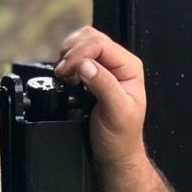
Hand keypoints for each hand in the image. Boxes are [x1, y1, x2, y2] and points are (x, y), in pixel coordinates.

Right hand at [56, 26, 146, 168]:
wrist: (114, 153)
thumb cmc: (121, 136)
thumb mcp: (117, 112)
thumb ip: (104, 86)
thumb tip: (86, 65)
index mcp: (129, 67)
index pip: (100, 43)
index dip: (79, 54)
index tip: (67, 71)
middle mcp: (117, 63)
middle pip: (89, 38)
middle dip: (71, 52)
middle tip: (63, 73)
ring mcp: (104, 67)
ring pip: (81, 43)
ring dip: (67, 56)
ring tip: (65, 76)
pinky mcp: (91, 74)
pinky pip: (75, 57)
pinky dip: (66, 63)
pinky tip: (66, 78)